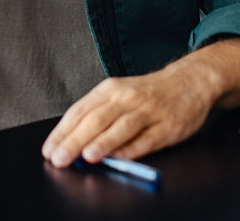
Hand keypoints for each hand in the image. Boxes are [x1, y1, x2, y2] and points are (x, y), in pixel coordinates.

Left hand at [41, 39, 239, 166]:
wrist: (189, 81)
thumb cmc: (147, 92)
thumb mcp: (119, 94)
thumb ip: (97, 115)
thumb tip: (72, 141)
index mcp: (110, 90)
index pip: (80, 111)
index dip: (62, 131)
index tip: (49, 149)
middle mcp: (127, 98)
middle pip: (97, 119)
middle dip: (75, 140)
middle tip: (60, 158)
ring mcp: (148, 111)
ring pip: (122, 127)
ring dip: (104, 142)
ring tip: (88, 156)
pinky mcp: (168, 125)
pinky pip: (148, 139)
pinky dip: (134, 149)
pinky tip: (120, 158)